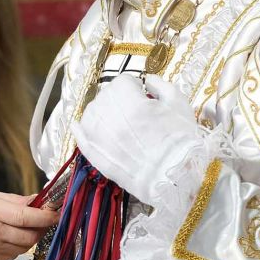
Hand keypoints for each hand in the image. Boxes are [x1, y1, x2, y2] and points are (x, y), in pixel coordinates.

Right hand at [0, 189, 56, 259]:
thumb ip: (10, 199)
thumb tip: (35, 200)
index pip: (29, 216)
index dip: (47, 215)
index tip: (57, 210)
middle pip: (32, 235)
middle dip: (42, 226)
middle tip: (44, 216)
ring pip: (25, 247)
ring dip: (32, 237)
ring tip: (28, 225)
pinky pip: (14, 255)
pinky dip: (19, 246)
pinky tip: (13, 236)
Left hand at [74, 75, 201, 204]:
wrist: (175, 179)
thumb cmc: (181, 141)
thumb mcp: (179, 104)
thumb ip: (162, 85)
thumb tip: (147, 80)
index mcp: (131, 102)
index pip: (123, 81)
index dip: (135, 87)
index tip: (143, 96)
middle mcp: (110, 116)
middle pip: (106, 95)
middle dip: (119, 98)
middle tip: (134, 110)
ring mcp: (100, 136)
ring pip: (91, 113)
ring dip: (101, 110)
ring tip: (116, 119)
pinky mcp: (96, 155)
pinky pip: (81, 137)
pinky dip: (79, 129)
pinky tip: (78, 125)